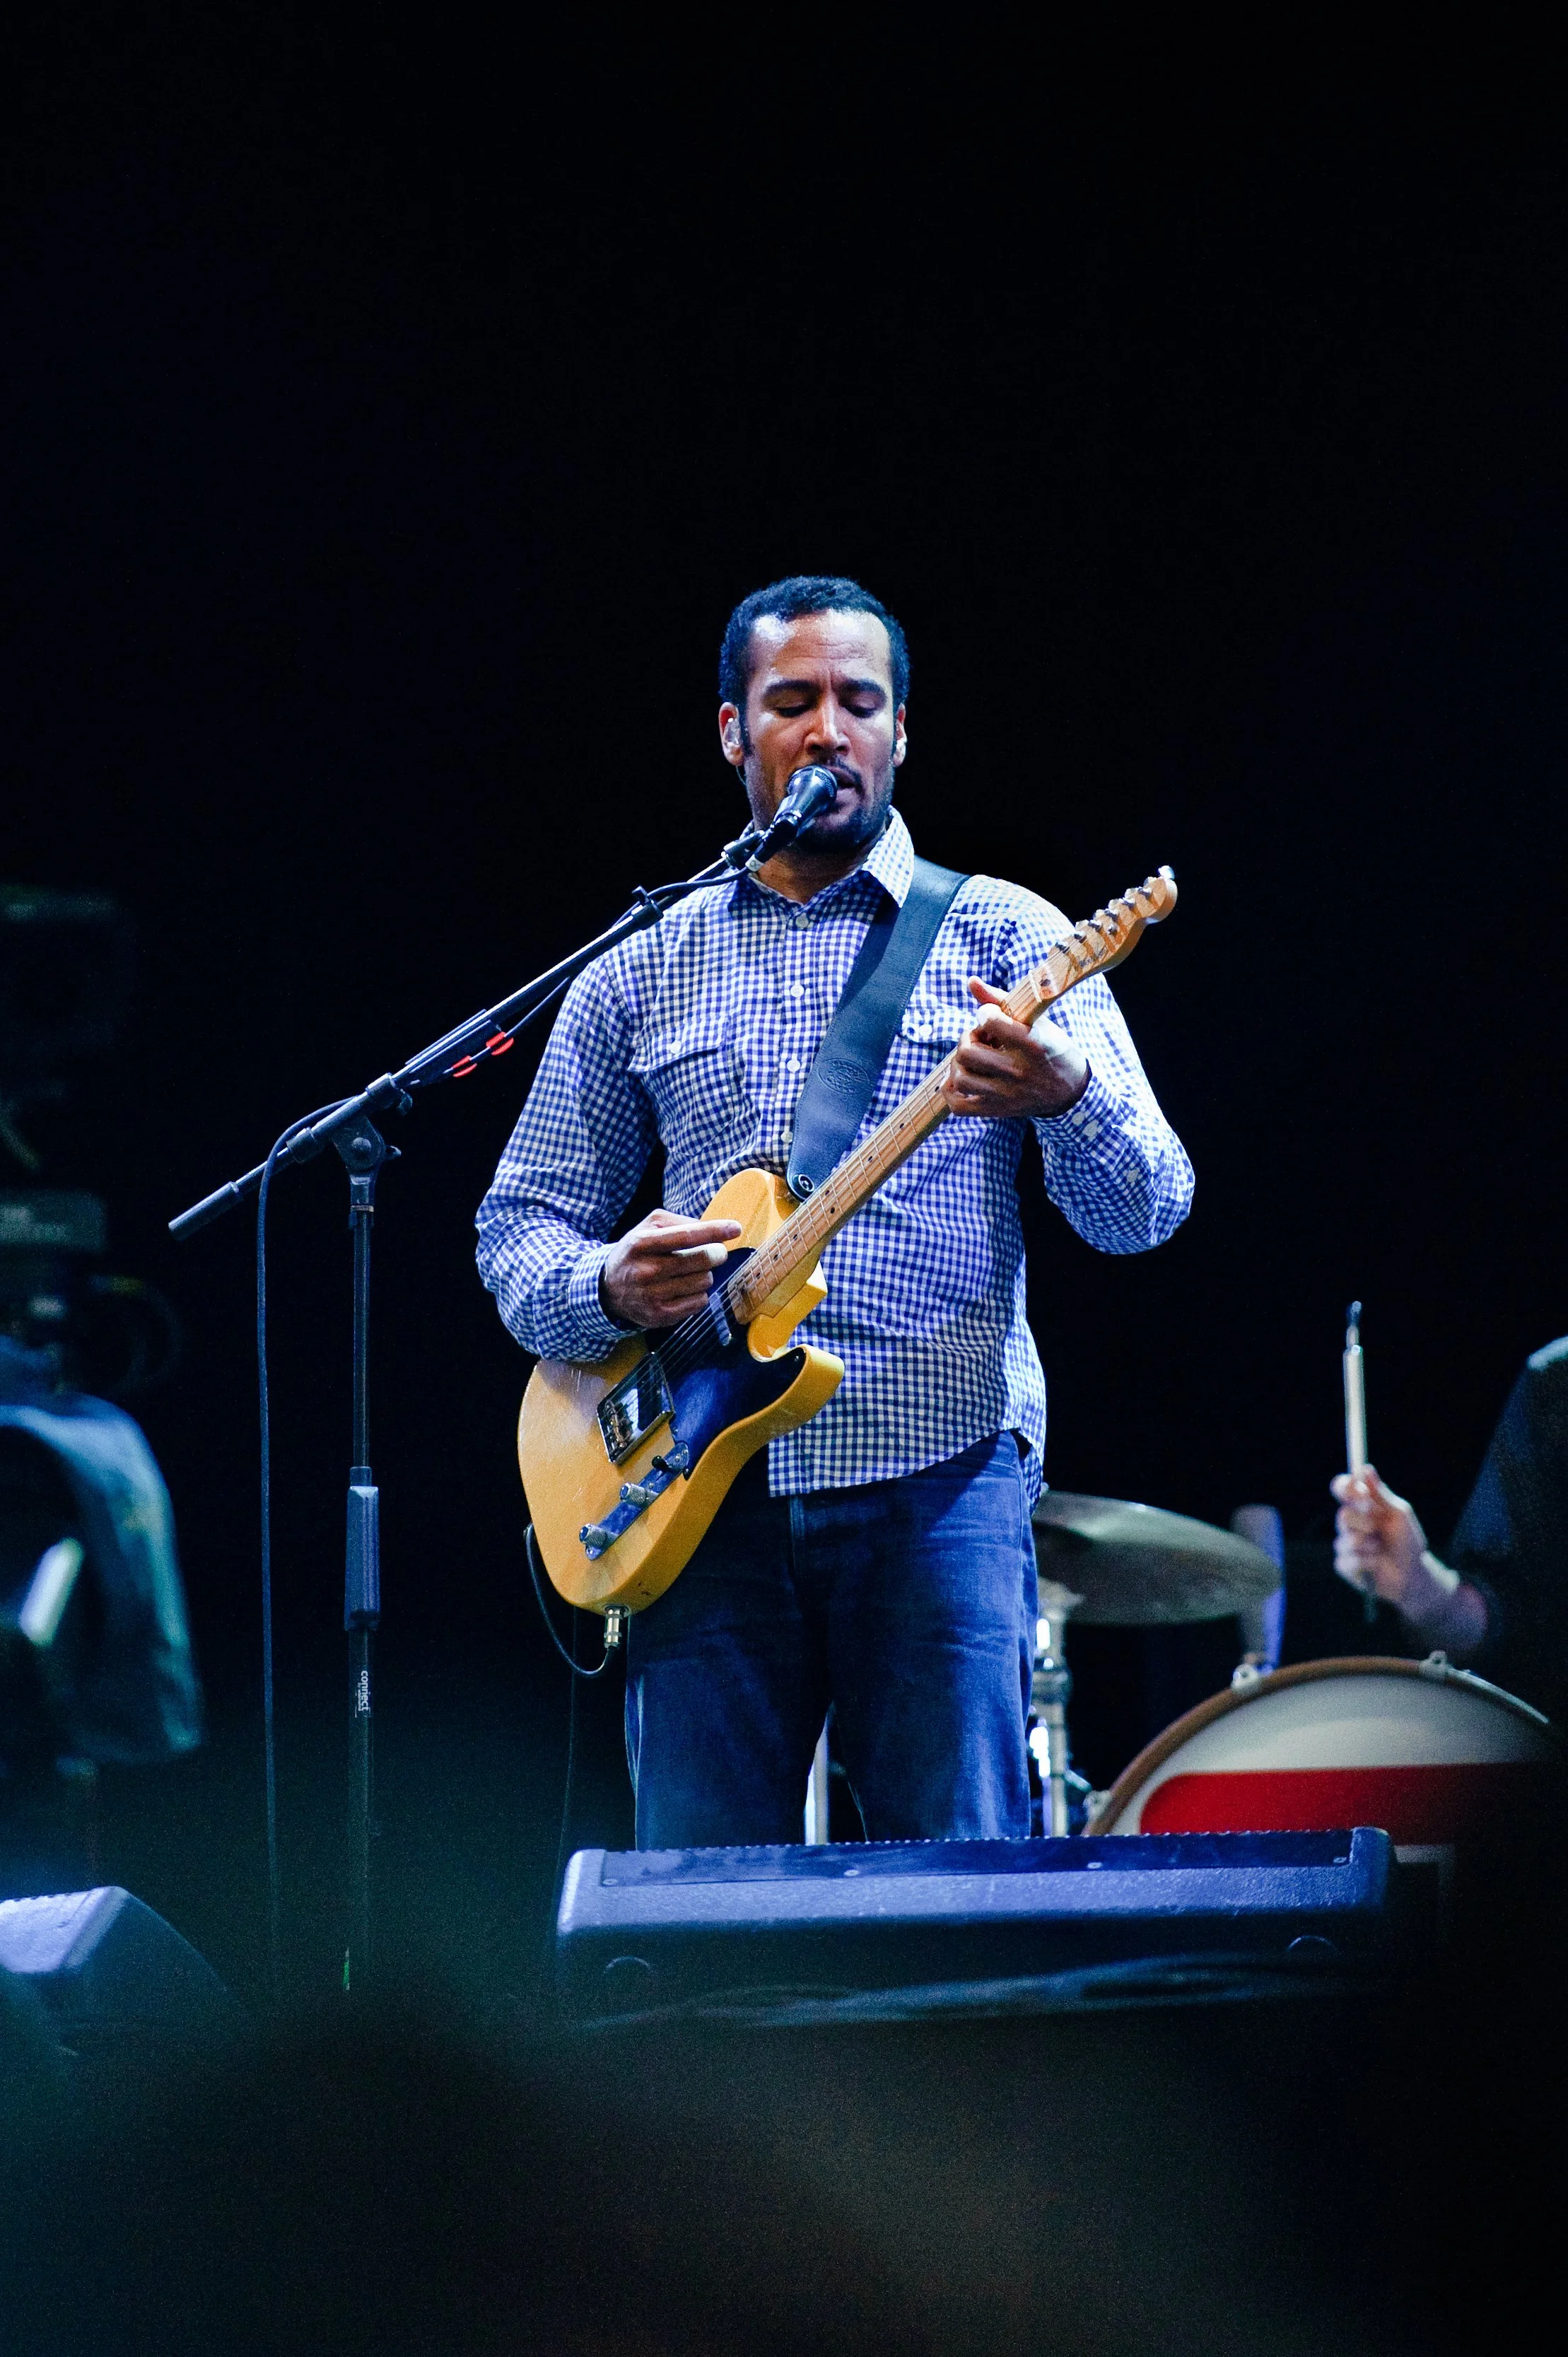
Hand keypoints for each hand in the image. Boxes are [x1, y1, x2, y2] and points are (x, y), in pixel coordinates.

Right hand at [600, 1209, 742, 1330]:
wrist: (609, 1288)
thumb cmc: (636, 1253)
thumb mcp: (647, 1228)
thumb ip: (677, 1222)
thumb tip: (710, 1228)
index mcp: (641, 1243)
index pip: (686, 1236)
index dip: (714, 1231)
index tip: (735, 1228)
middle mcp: (645, 1270)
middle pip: (701, 1261)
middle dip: (716, 1254)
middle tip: (716, 1253)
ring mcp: (652, 1296)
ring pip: (703, 1282)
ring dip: (704, 1275)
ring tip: (690, 1272)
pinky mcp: (660, 1316)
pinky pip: (699, 1302)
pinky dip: (698, 1293)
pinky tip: (685, 1288)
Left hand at [941, 979, 1089, 1121]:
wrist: (1070, 1090)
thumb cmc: (1051, 1049)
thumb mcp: (1036, 1022)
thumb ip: (1000, 999)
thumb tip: (970, 980)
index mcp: (1033, 1044)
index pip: (990, 1022)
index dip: (984, 1014)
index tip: (991, 1017)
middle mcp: (1019, 1072)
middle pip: (968, 1052)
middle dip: (968, 1038)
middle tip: (980, 1038)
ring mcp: (1007, 1095)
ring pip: (960, 1077)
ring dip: (958, 1063)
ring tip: (972, 1058)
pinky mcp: (998, 1110)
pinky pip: (959, 1105)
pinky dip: (950, 1090)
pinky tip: (959, 1078)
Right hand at [1330, 1465, 1487, 1654]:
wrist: (1413, 1574)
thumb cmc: (1408, 1542)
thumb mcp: (1399, 1514)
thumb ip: (1381, 1494)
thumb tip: (1366, 1469)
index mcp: (1361, 1507)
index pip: (1342, 1489)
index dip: (1345, 1487)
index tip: (1360, 1492)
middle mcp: (1350, 1523)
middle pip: (1342, 1514)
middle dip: (1363, 1522)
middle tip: (1376, 1527)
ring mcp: (1345, 1544)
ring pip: (1345, 1539)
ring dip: (1368, 1544)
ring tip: (1380, 1549)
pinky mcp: (1344, 1565)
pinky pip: (1347, 1559)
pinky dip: (1366, 1561)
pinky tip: (1376, 1564)